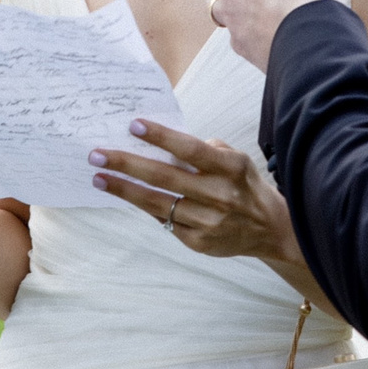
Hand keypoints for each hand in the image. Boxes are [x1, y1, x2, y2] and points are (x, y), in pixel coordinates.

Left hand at [87, 118, 299, 264]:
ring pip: (158, 203)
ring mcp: (208, 222)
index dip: (162, 137)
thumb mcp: (235, 159)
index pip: (191, 150)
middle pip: (165, 178)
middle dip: (127, 164)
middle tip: (97, 155)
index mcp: (230, 168)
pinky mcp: (199, 242)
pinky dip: (145, 207)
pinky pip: (165, 221)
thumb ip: (204, 150)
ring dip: (125, 189)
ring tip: (99, 178)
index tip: (134, 125)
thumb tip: (164, 145)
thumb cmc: (244, 185)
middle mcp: (220, 195)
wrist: (270, 229)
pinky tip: (128, 196)